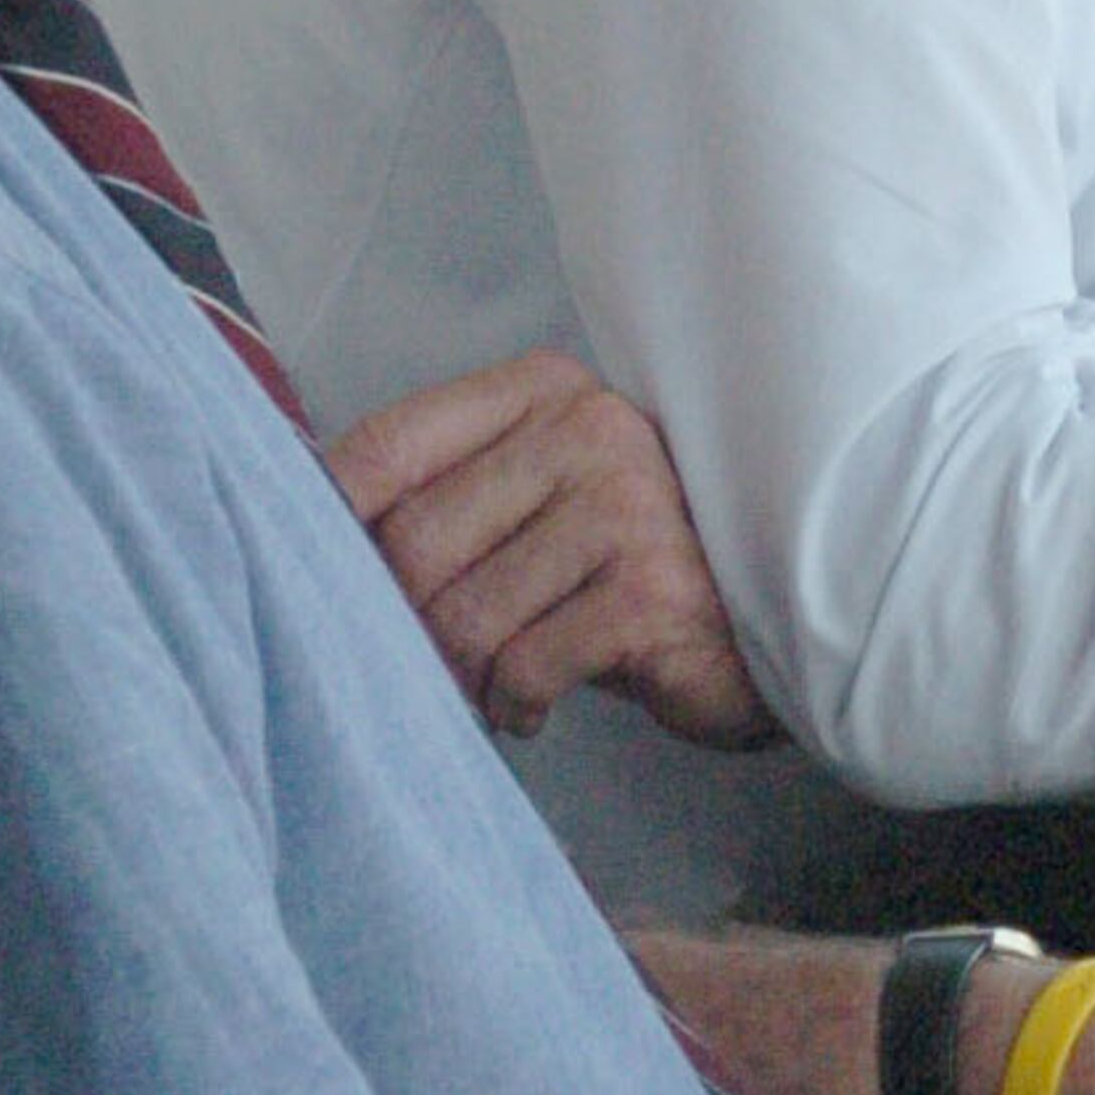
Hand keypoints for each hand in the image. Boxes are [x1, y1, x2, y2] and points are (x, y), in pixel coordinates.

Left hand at [329, 348, 778, 749]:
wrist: (780, 628)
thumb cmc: (629, 571)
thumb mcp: (540, 504)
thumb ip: (450, 495)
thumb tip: (314, 537)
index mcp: (544, 390)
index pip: (389, 444)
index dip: (333, 521)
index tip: (319, 576)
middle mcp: (589, 429)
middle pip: (414, 541)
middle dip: (406, 620)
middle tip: (427, 657)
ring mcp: (626, 506)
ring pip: (464, 614)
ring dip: (460, 673)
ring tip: (486, 684)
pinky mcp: (649, 591)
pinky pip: (523, 666)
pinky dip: (513, 703)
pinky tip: (535, 704)